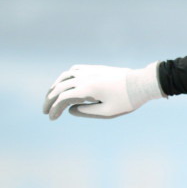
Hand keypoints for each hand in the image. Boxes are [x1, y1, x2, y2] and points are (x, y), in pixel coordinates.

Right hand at [42, 62, 162, 119]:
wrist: (141, 84)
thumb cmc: (127, 101)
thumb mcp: (107, 112)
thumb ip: (87, 112)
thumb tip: (70, 110)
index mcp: (87, 89)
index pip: (63, 99)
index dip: (55, 109)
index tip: (52, 118)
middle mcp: (85, 78)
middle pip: (60, 87)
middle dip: (50, 100)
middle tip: (45, 111)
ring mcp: (89, 71)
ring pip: (64, 77)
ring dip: (55, 87)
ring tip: (51, 98)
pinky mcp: (94, 68)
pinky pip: (74, 70)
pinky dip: (65, 78)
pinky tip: (64, 84)